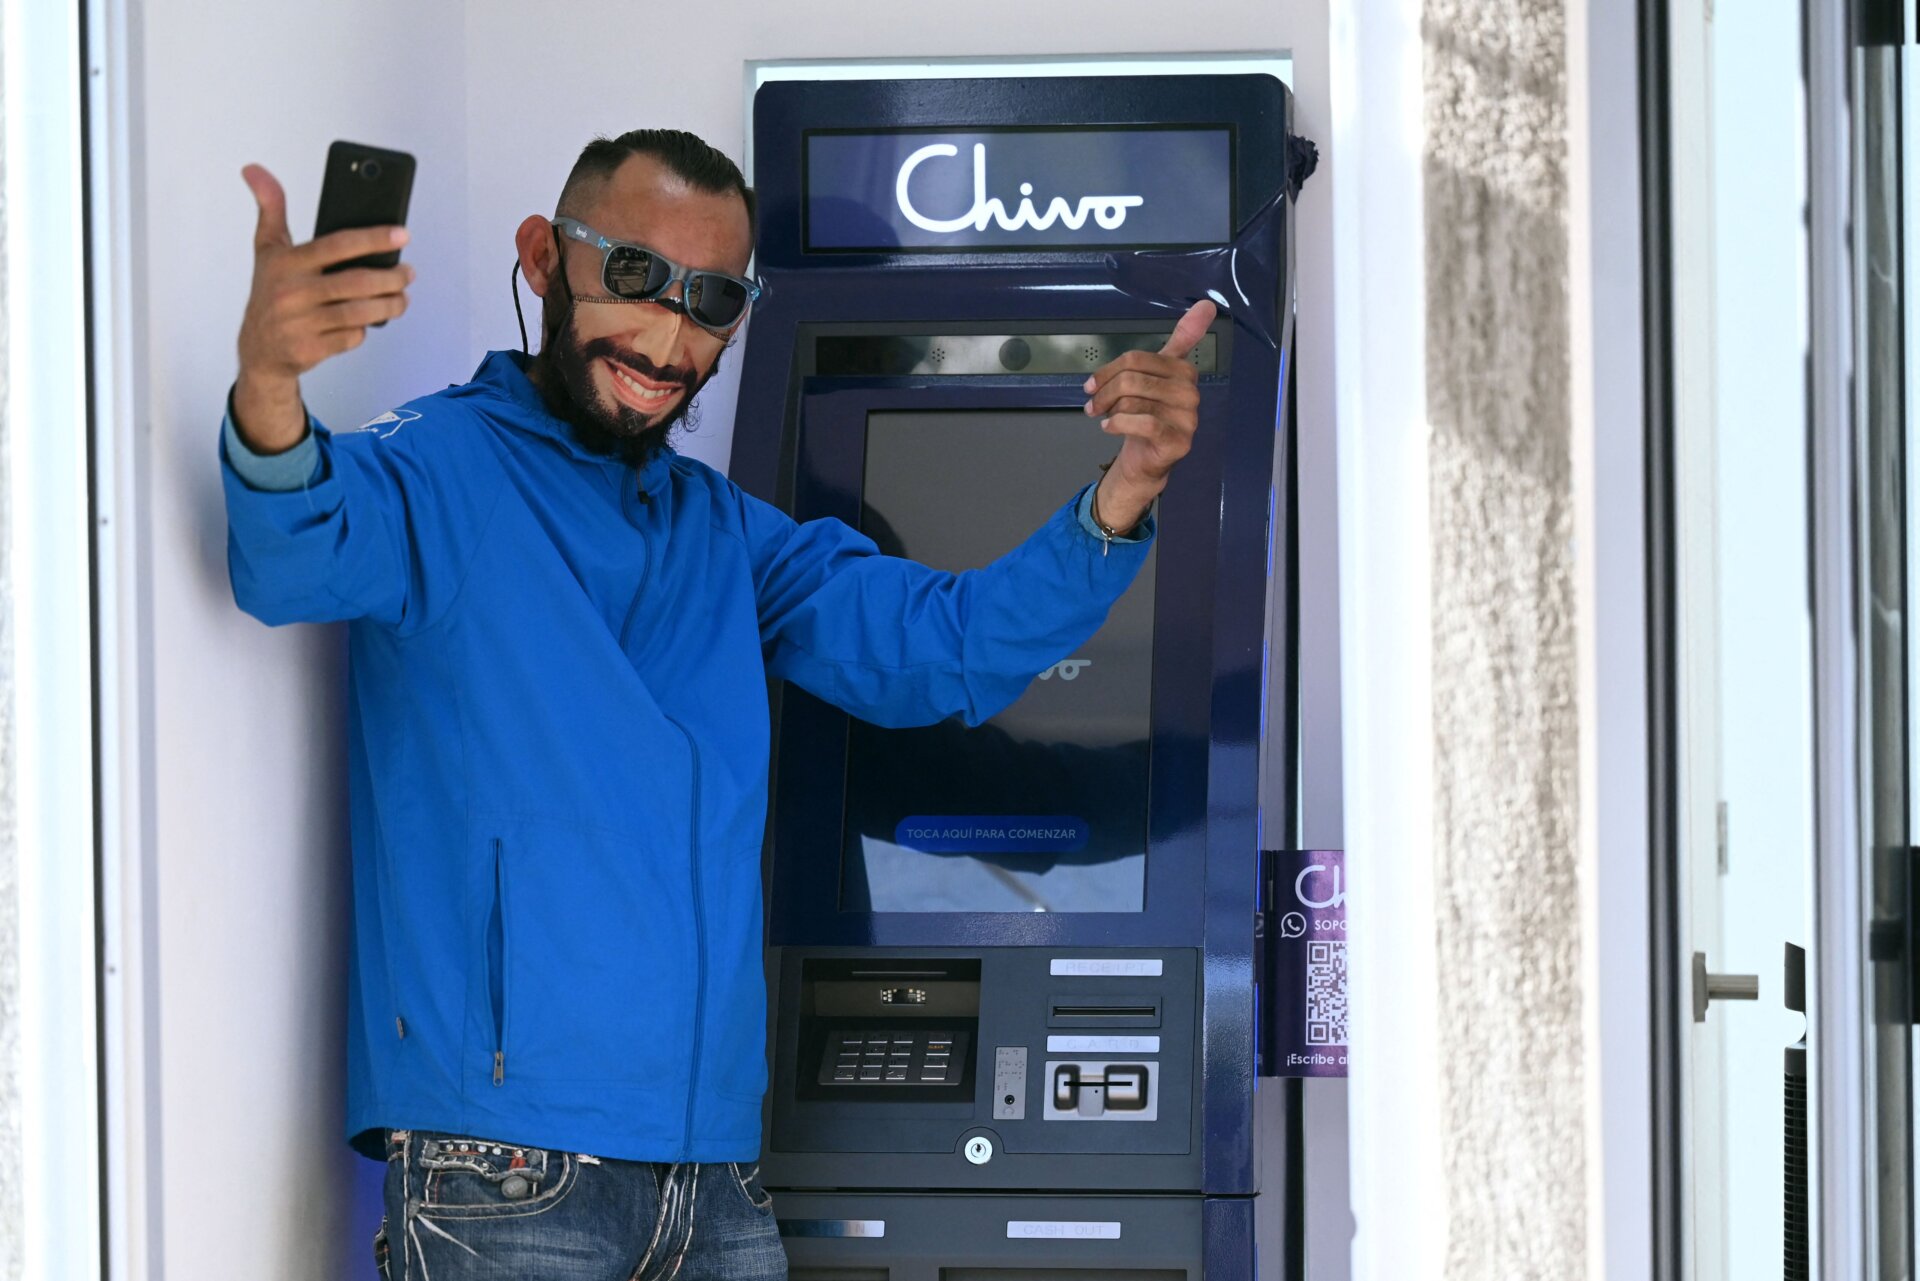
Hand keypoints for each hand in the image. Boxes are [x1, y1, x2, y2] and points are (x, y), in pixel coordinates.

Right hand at [232, 164, 413, 451]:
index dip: (374, 238)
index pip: (338, 245)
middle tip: (409, 273)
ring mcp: (301, 323)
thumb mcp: (267, 249)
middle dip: (392, 277)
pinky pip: (352, 337)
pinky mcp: (311, 349)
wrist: (259, 349)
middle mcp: (292, 292)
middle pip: (357, 282)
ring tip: (402, 297)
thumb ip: (270, 208)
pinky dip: (365, 329)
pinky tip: (369, 320)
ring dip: (390, 305)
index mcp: (286, 263)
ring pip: (360, 312)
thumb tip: (254, 169)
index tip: (402, 235)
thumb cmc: (270, 292)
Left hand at [1083, 299, 1213, 532]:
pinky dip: (1117, 424)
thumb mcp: (1156, 374)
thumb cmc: (1147, 413)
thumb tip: (1206, 303)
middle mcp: (1190, 391)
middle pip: (1132, 379)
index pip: (1136, 359)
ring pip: (1133, 400)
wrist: (1146, 458)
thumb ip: (1181, 339)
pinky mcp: (1178, 440)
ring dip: (1108, 409)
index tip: (1091, 385)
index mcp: (1184, 370)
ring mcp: (1187, 418)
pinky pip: (1142, 423)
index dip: (1108, 371)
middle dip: (1104, 392)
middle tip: (1091, 404)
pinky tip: (1109, 427)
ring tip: (1102, 416)